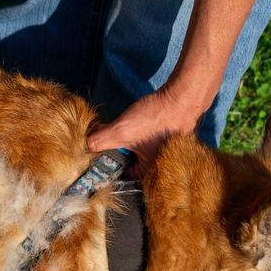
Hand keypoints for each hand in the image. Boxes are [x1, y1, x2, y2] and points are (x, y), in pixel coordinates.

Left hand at [86, 83, 205, 177]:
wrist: (183, 96)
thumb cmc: (157, 118)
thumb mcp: (122, 131)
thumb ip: (101, 141)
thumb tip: (86, 145)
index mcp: (151, 169)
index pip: (126, 174)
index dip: (111, 165)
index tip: (100, 155)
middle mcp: (160, 162)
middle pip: (131, 159)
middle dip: (118, 149)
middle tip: (107, 138)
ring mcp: (166, 147)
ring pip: (139, 146)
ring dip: (127, 138)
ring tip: (118, 127)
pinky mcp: (169, 132)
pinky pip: (148, 136)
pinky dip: (139, 129)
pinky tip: (135, 119)